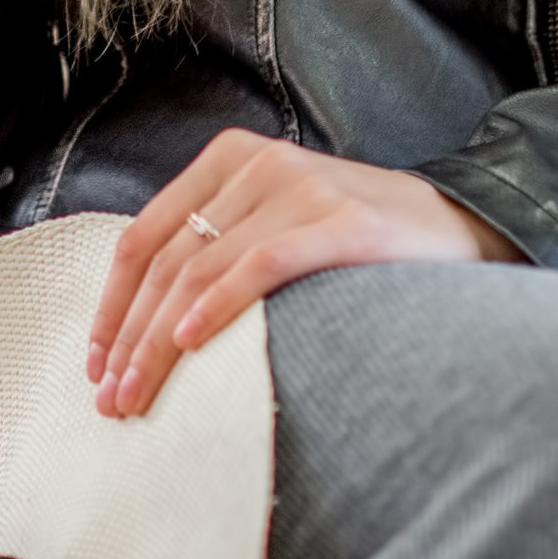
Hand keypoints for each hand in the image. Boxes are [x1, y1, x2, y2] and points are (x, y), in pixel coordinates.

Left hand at [88, 130, 520, 417]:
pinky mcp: (341, 224)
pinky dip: (219, 305)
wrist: (462, 225)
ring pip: (203, 269)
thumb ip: (219, 245)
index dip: (112, 305)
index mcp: (230, 160)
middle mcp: (260, 165)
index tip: (95, 363)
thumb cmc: (357, 239)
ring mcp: (301, 189)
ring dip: (160, 340)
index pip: (145, 236)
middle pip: (167, 260)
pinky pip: (262, 265)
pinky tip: (192, 343)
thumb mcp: (277, 221)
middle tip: (111, 398)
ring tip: (139, 393)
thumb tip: (146, 323)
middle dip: (131, 336)